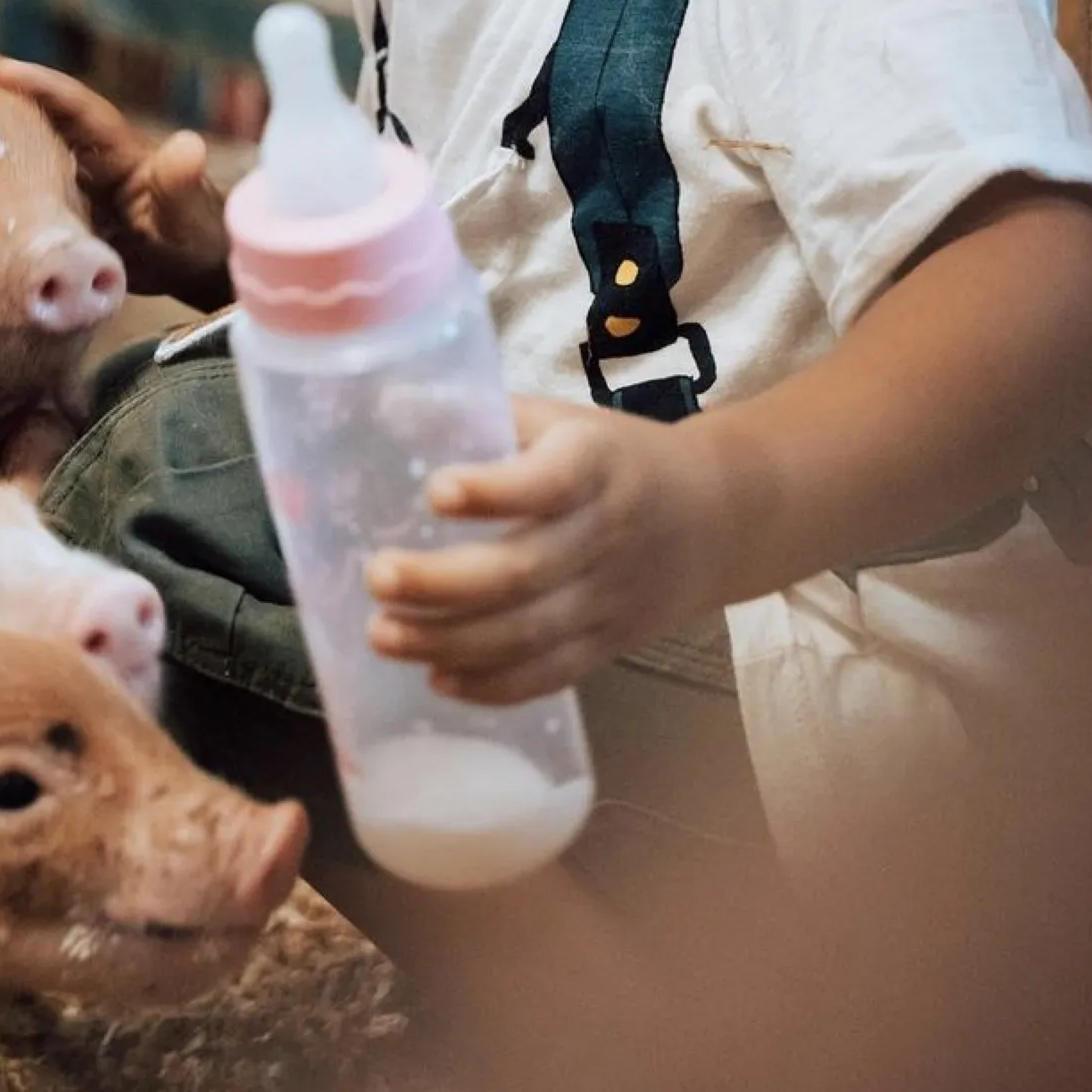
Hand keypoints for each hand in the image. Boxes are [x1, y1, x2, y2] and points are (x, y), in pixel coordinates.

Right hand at [0, 38, 230, 306]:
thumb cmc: (194, 231)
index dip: (38, 85)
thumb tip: (190, 147)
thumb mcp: (187, 211)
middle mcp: (84, 145)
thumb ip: (181, 183)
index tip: (1, 71)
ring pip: (13, 129)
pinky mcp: (52, 194)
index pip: (71, 103)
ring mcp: (66, 167)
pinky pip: (9, 168)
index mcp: (113, 142)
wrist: (188, 260)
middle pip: (29, 102)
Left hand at [365, 397, 731, 703]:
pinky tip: (437, 678)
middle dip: (442, 583)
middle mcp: (604, 535)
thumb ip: (481, 413)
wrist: (715, 516)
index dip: (494, 491)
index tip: (435, 491)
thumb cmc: (611, 456)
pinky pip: (551, 675)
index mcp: (594, 465)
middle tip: (376, 577)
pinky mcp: (607, 644)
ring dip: (450, 642)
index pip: (548, 482)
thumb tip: (387, 406)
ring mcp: (607, 599)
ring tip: (382, 635)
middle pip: (524, 572)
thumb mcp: (559, 419)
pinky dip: (494, 686)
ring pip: (528, 634)